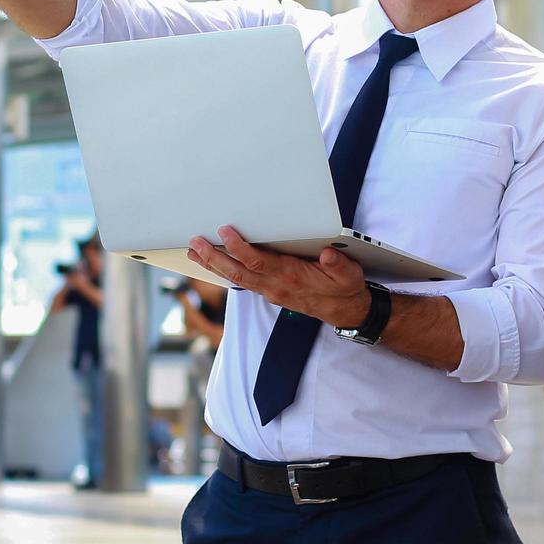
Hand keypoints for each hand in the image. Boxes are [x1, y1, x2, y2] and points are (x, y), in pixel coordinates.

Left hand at [187, 226, 369, 327]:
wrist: (345, 312)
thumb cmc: (345, 288)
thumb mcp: (349, 275)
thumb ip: (338, 265)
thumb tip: (329, 254)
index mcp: (291, 277)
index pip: (259, 262)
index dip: (239, 248)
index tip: (225, 232)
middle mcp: (276, 286)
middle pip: (238, 272)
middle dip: (214, 257)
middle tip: (194, 243)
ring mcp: (270, 291)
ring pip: (236, 278)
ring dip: (214, 265)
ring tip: (194, 252)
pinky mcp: (270, 292)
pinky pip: (242, 282)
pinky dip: (225, 271)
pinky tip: (213, 263)